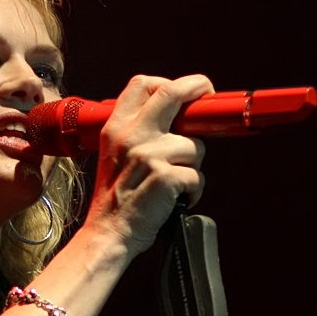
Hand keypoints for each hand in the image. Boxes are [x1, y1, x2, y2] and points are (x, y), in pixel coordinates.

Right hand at [84, 74, 212, 257]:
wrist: (108, 232)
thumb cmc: (115, 198)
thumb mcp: (114, 154)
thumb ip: (137, 131)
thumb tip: (178, 118)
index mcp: (116, 127)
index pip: (143, 85)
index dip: (170, 83)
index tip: (186, 92)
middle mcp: (131, 136)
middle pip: (173, 94)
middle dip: (198, 89)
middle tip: (208, 96)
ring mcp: (148, 155)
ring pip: (195, 146)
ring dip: (193, 166)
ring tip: (174, 182)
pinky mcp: (165, 177)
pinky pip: (197, 176)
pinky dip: (193, 191)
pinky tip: (176, 198)